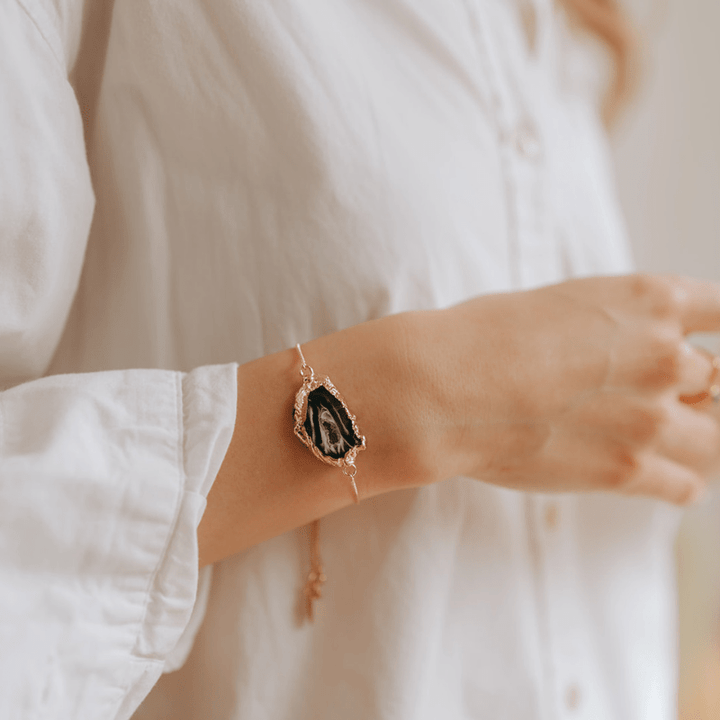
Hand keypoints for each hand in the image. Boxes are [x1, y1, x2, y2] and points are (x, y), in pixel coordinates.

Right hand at [416, 274, 719, 504]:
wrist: (445, 386)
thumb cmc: (483, 335)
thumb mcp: (560, 305)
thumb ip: (614, 327)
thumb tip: (626, 354)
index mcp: (650, 299)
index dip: (714, 330)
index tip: (702, 343)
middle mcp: (665, 356)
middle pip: (717, 379)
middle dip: (691, 390)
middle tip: (653, 397)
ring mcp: (652, 417)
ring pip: (717, 437)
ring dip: (695, 437)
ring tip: (663, 439)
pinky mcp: (627, 469)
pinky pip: (688, 485)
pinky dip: (677, 481)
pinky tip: (654, 474)